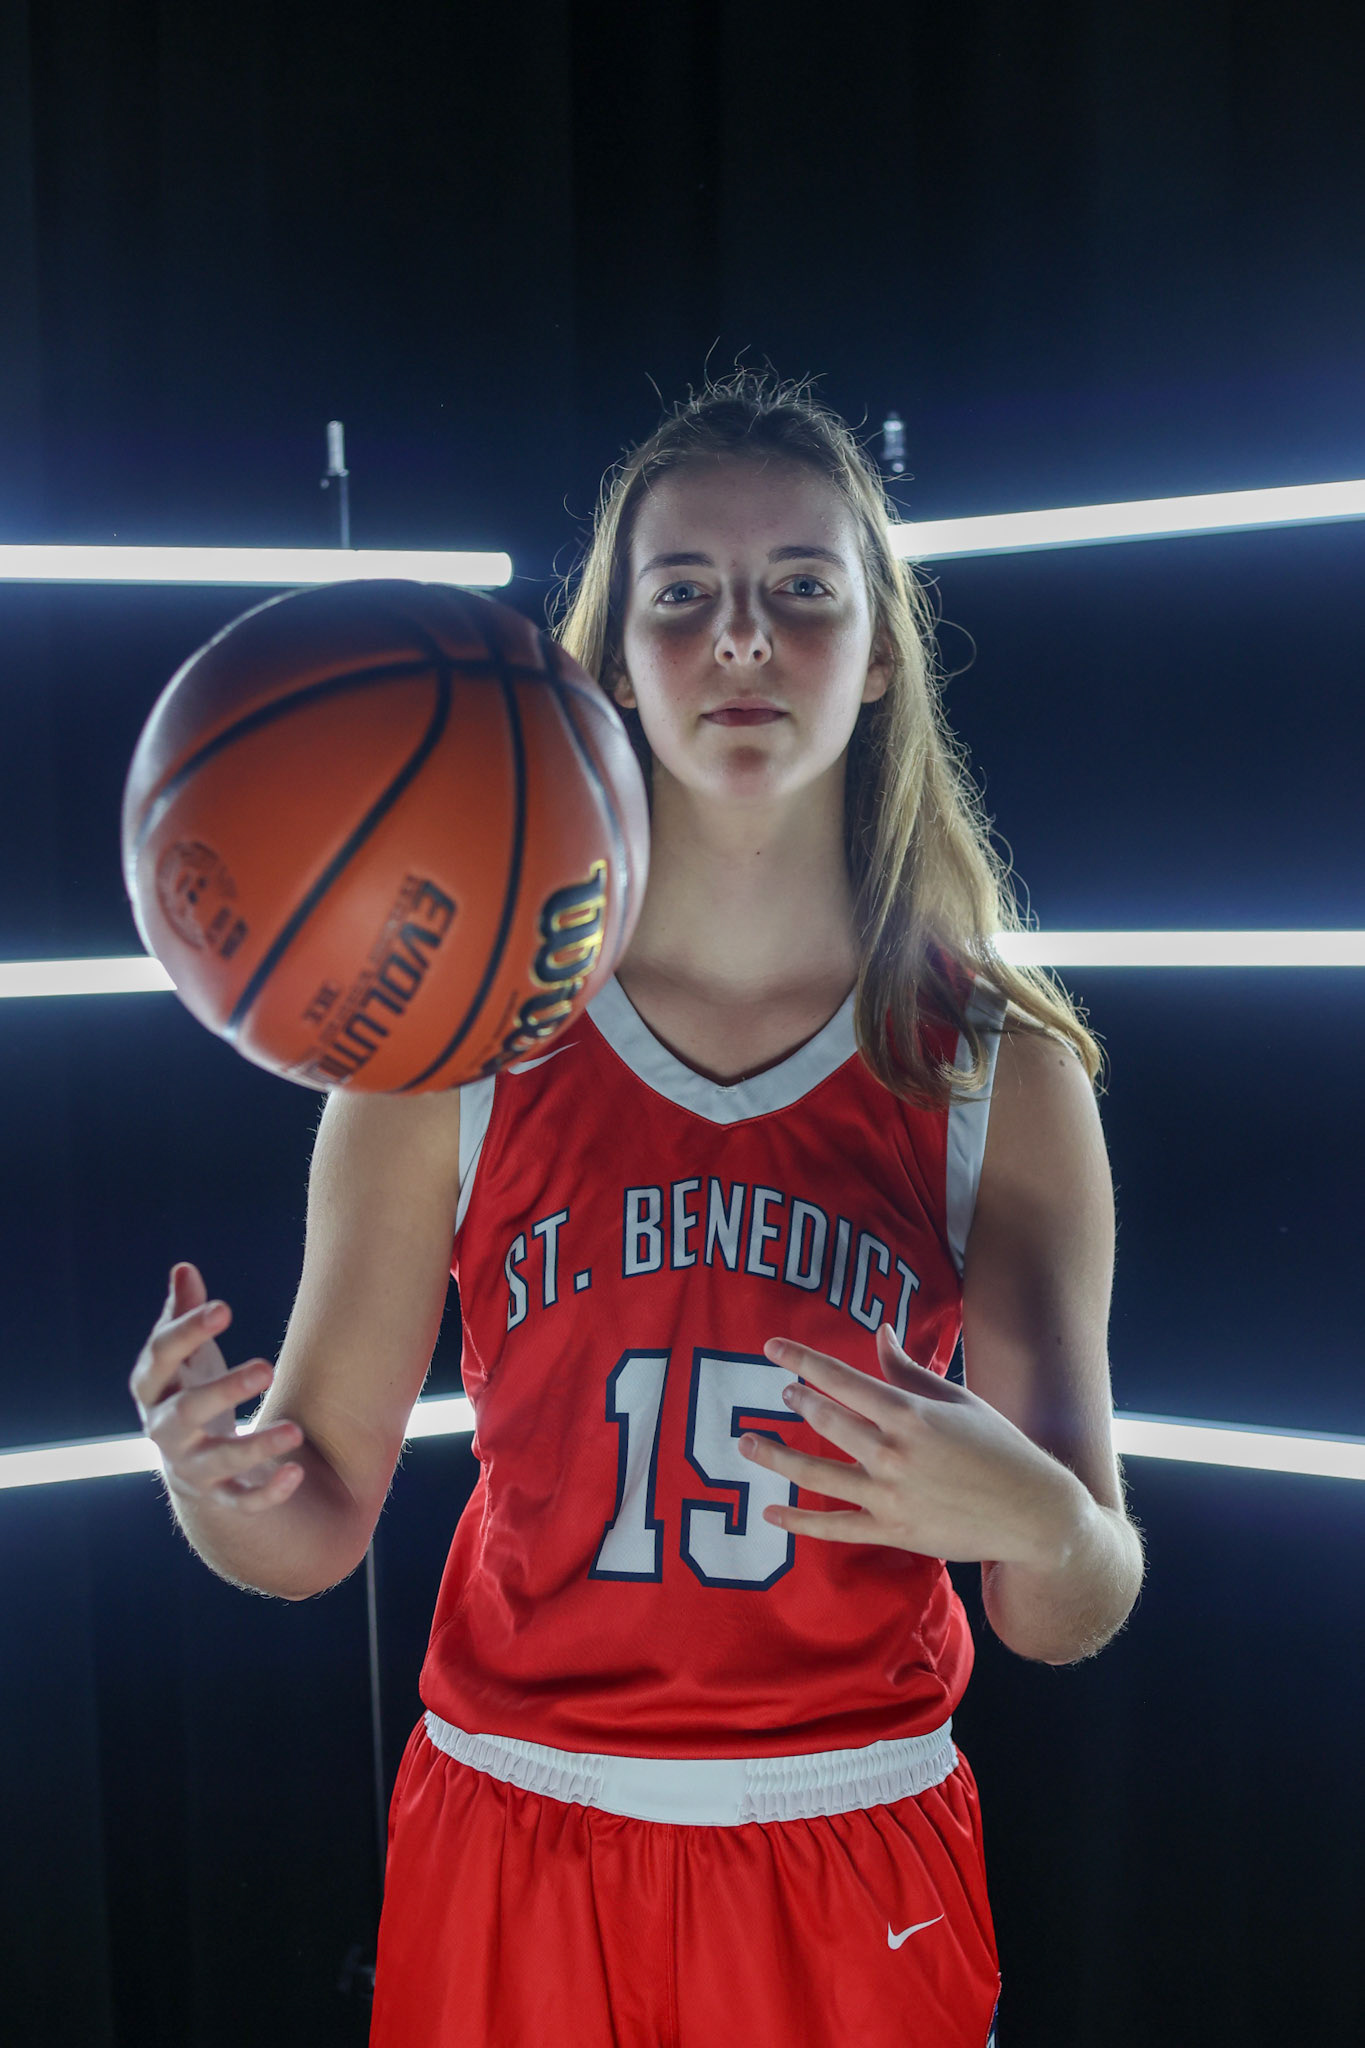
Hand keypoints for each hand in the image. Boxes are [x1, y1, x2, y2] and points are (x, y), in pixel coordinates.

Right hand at [129, 1263, 304, 1510]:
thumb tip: (184, 1269)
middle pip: (184, 1413)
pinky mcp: (218, 1497)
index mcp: (154, 1390)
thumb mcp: (187, 1354)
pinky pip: (241, 1501)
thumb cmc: (190, 1389)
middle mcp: (166, 1431)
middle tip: (267, 1366)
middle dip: (222, 1390)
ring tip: (295, 1430)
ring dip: (254, 1448)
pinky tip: (297, 1471)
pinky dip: (267, 1492)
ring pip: (217, 1462)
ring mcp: (191, 1468)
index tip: (224, 1307)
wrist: (188, 1462)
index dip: (186, 1332)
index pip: (159, 1359)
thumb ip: (183, 1314)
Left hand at [738, 1324, 1084, 1566]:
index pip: (841, 1378)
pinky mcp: (892, 1532)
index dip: (801, 1360)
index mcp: (910, 1413)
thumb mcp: (958, 1400)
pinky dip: (798, 1522)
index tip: (770, 1348)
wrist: (1034, 1514)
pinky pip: (834, 1528)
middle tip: (779, 1395)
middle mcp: (894, 1452)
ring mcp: (889, 1496)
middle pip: (825, 1421)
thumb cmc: (1000, 1448)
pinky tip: (772, 1512)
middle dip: (795, 1403)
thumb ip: (909, 1370)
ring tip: (747, 1442)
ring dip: (776, 1457)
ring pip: (816, 1475)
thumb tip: (879, 1334)